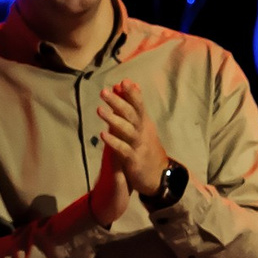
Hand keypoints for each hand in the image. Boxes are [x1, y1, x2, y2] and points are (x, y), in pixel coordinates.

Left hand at [95, 79, 171, 206]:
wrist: (158, 176)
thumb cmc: (145, 147)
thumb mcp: (141, 125)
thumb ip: (133, 106)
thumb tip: (127, 83)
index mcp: (144, 123)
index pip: (138, 105)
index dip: (132, 94)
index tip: (123, 81)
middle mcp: (142, 132)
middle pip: (132, 115)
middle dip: (118, 102)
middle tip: (104, 92)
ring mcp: (138, 146)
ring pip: (127, 131)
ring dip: (113, 120)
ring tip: (99, 109)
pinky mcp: (134, 160)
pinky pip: (123, 149)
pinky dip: (114, 142)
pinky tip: (102, 134)